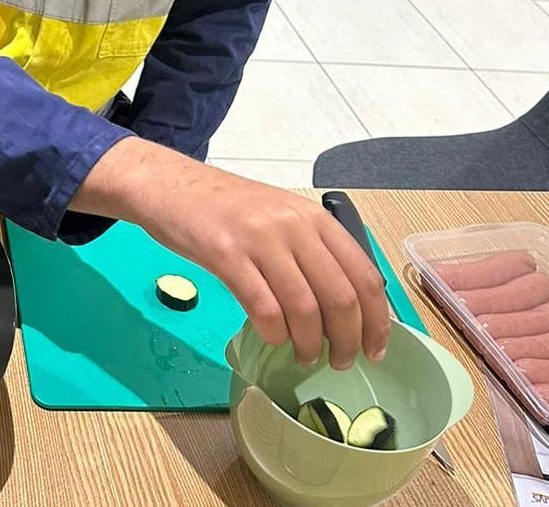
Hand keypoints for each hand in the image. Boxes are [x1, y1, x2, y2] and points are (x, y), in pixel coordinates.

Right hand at [71, 137, 390, 369]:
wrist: (171, 187)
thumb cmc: (227, 208)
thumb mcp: (280, 216)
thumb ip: (312, 250)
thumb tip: (345, 309)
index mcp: (313, 217)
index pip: (363, 274)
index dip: (377, 320)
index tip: (375, 349)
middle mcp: (292, 225)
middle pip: (339, 297)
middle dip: (347, 341)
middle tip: (341, 362)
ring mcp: (258, 238)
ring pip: (304, 308)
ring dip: (309, 344)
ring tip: (304, 356)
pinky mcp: (225, 254)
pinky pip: (262, 308)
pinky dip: (274, 333)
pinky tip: (273, 338)